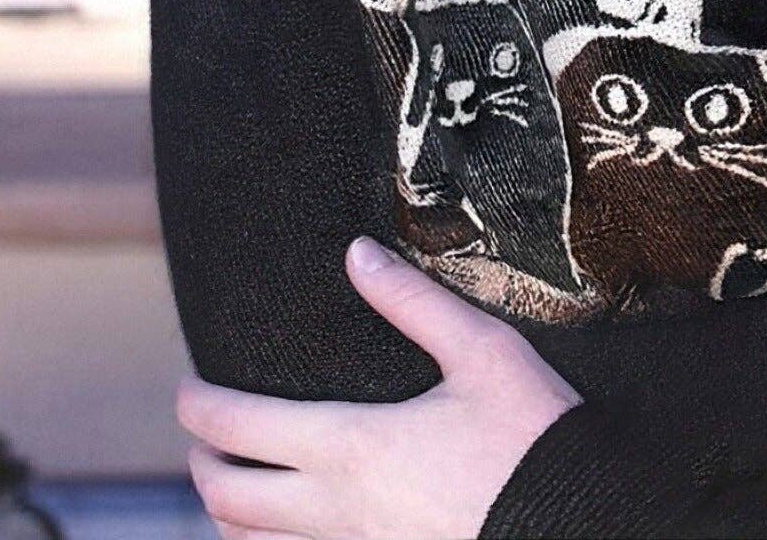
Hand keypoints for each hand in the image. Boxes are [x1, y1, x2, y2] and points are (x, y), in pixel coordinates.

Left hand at [176, 236, 582, 539]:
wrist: (580, 524)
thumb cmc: (533, 436)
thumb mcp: (482, 352)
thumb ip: (412, 303)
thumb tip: (356, 255)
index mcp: (353, 447)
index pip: (240, 430)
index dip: (199, 407)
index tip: (186, 388)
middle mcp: (335, 513)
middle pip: (228, 498)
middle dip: (202, 463)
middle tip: (202, 435)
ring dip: (228, 514)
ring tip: (234, 484)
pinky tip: (287, 532)